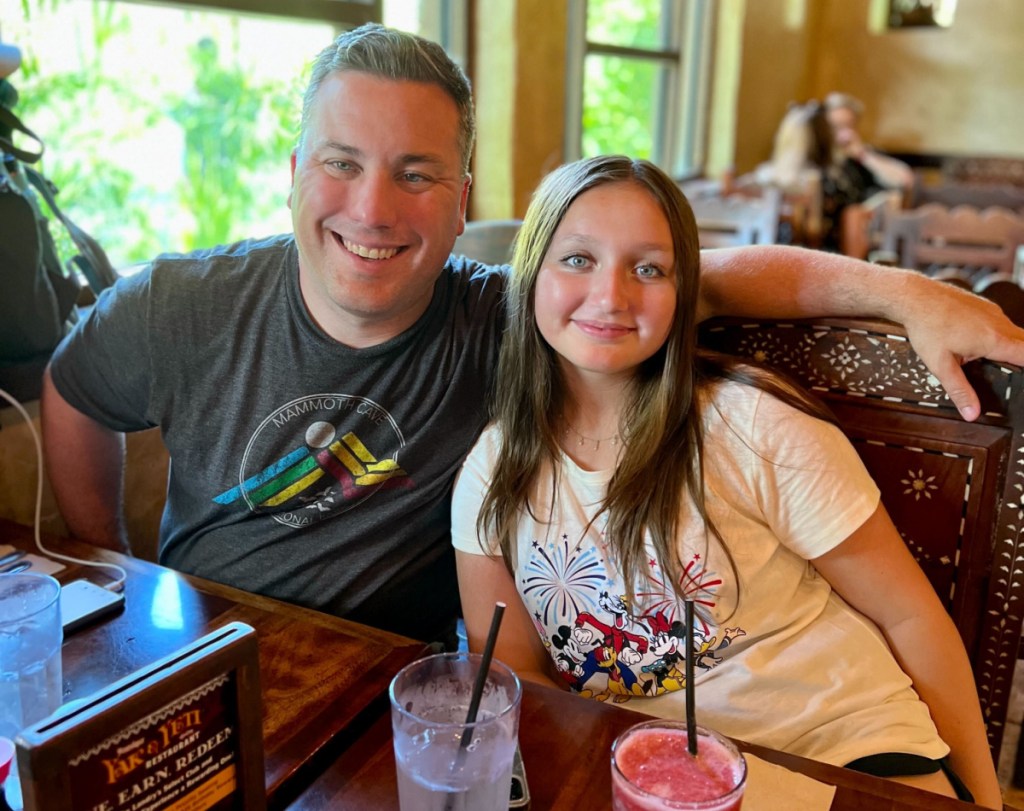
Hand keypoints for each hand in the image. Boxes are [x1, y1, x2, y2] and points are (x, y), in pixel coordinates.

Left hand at [900, 278, 1023, 419]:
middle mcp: (999, 322)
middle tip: (1011, 372)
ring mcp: (993, 311)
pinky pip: (1001, 323)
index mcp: (994, 339)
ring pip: (1014, 332)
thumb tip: (971, 412)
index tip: (1021, 379)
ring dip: (1010, 347)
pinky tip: (979, 343)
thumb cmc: (926, 326)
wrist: (914, 296)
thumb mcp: (941, 365)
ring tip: (994, 361)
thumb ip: (959, 390)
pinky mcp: (985, 306)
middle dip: (1021, 359)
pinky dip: (998, 335)